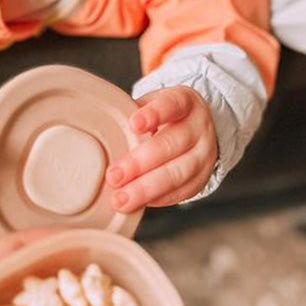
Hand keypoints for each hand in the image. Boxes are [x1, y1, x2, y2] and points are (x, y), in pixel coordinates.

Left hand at [105, 86, 217, 211]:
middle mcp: (199, 127)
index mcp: (186, 102)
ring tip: (121, 199)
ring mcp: (205, 154)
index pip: (172, 105)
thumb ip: (133, 114)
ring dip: (146, 188)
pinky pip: (181, 192)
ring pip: (177, 173)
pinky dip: (157, 199)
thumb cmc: (165, 116)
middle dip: (140, 163)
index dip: (154, 114)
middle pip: (172, 145)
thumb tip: (99, 130)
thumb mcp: (153, 104)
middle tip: (114, 176)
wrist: (197, 128)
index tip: (133, 124)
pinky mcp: (203, 178)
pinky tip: (137, 204)